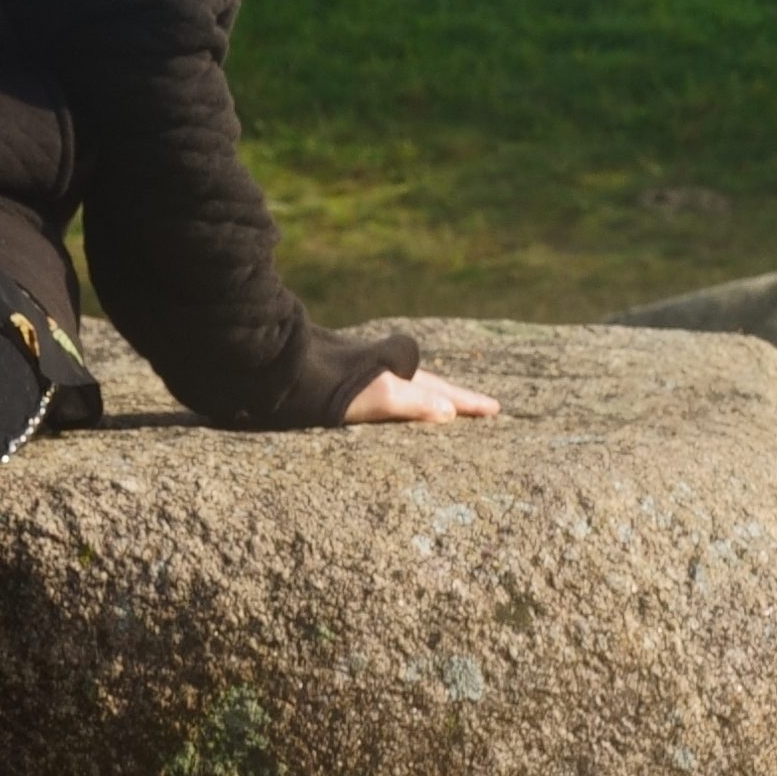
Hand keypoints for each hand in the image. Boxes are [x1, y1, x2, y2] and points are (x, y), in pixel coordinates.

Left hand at [338, 364, 501, 426]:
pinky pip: (385, 392)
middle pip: (429, 386)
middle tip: (482, 407)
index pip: (442, 393)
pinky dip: (400, 400)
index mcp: (399, 378)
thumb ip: (412, 401)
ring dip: (428, 397)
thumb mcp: (377, 394)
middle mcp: (386, 374)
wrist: (280, 363)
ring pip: (408, 387)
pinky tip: (391, 405)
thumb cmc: (328, 384)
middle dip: (454, 398)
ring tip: (444, 407)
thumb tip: (448, 412)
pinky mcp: (343, 382)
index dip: (467, 403)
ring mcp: (365, 376)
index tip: (496, 409)